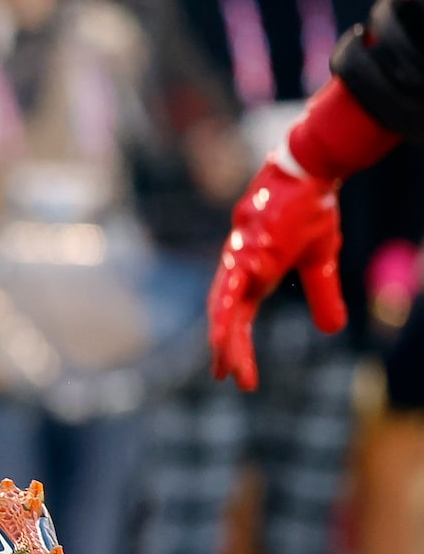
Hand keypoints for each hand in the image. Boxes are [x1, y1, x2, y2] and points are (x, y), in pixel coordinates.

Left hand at [209, 153, 345, 390]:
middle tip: (226, 378)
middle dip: (227, 349)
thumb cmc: (310, 211)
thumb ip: (323, 295)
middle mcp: (240, 270)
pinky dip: (225, 308)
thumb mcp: (321, 261)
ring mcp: (241, 258)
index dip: (236, 344)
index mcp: (253, 275)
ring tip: (221, 364)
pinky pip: (232, 284)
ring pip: (224, 304)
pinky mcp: (249, 249)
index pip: (238, 317)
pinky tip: (221, 331)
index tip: (236, 375)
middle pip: (226, 316)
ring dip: (223, 335)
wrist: (310, 175)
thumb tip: (332, 330)